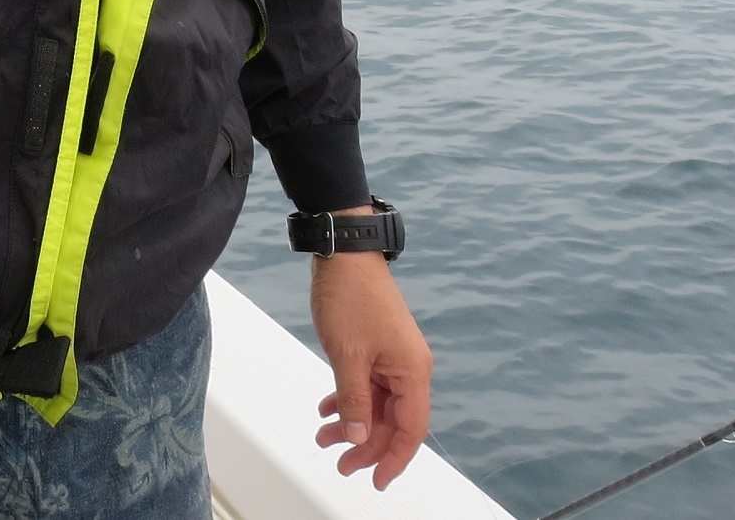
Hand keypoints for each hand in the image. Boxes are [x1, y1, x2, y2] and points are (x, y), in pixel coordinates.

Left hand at [310, 239, 433, 489]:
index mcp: (412, 371)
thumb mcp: (348, 356)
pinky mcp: (377, 349)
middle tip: (339, 463)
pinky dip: (347, 399)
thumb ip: (354, 400)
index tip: (376, 481)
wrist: (343, 254)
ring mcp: (392, 358)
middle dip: (365, 444)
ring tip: (323, 437)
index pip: (411, 429)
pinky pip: (366, 385)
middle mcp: (408, 367)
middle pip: (392, 420)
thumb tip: (360, 438)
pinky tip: (326, 409)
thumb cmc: (350, 298)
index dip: (395, 459)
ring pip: (376, 404)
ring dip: (352, 422)